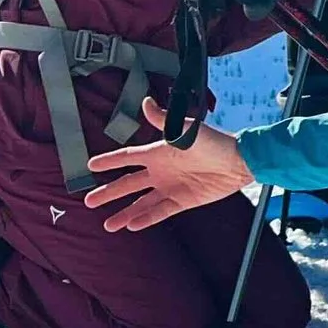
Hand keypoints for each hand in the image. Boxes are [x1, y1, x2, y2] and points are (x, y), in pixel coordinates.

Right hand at [85, 98, 251, 230]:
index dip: (109, 161)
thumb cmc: (213, 142)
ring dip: (124, 212)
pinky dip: (146, 219)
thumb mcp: (186, 129)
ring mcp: (170, 187)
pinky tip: (132, 225)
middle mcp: (160, 171)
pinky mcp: (183, 201)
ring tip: (108, 224)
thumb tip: (146, 102)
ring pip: (141, 202)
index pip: (127, 157)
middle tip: (89, 201)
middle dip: (108, 193)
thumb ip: (163, 120)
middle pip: (128, 184)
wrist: (238, 162)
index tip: (90, 165)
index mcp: (158, 152)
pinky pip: (160, 211)